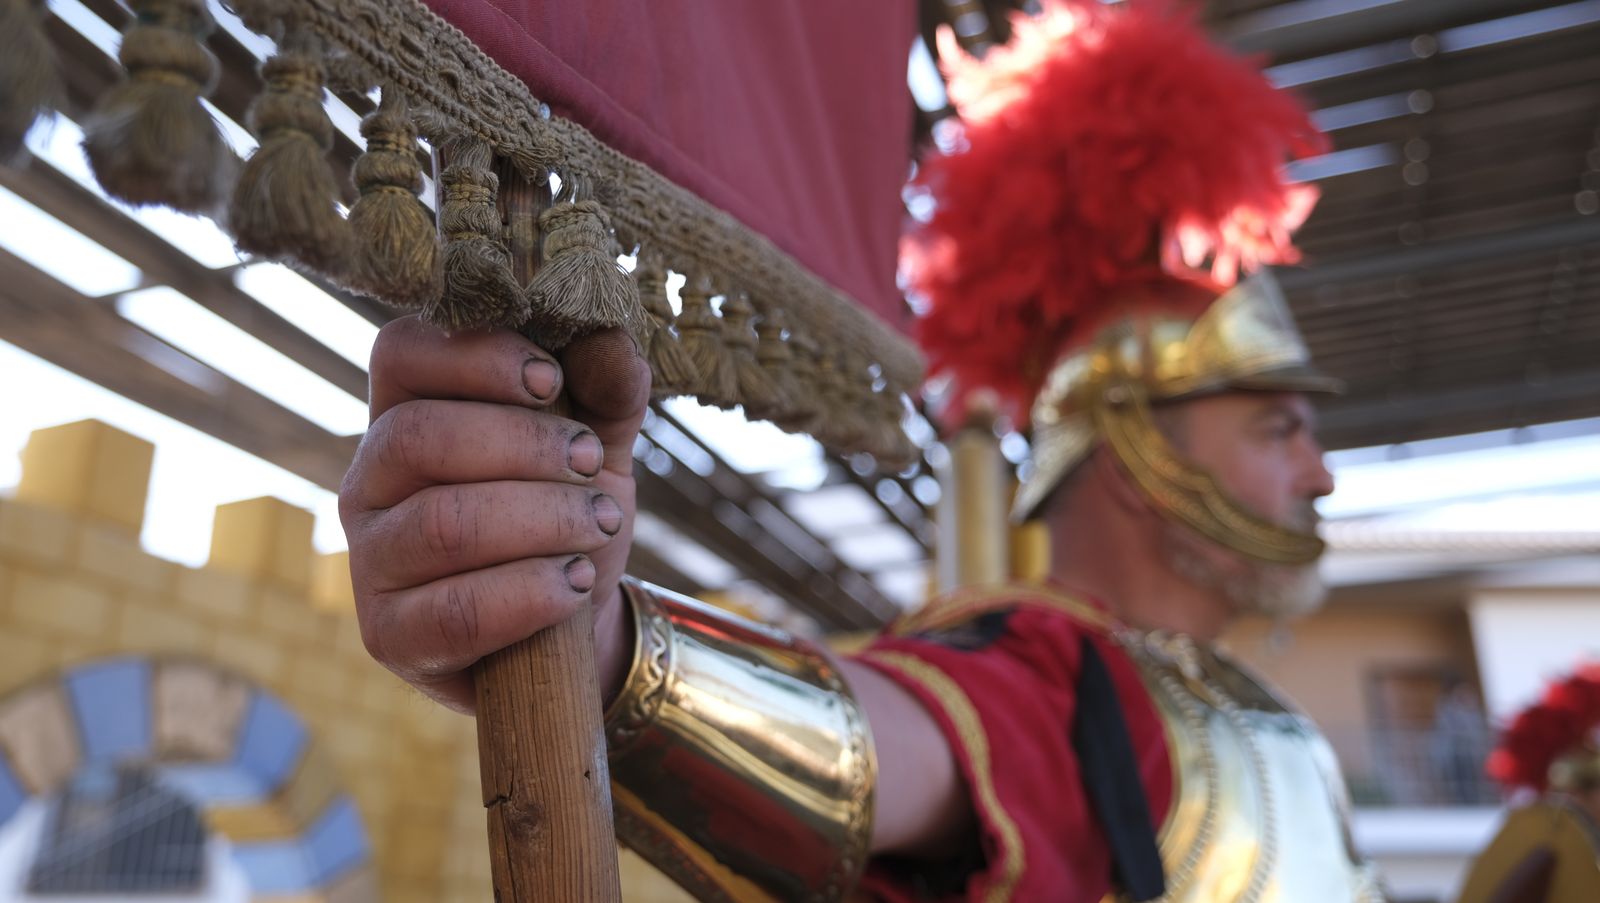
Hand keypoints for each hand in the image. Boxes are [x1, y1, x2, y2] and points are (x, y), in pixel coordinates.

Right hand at [340, 316, 650, 712]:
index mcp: (405, 413)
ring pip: (442, 523)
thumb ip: (607, 392)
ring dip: (540, 518)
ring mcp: (370, 561)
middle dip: (524, 444)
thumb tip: (610, 339)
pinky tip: (576, 581)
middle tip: (590, 462)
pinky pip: (455, 611)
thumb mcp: (598, 448)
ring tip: (601, 524)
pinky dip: (530, 592)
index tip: (549, 379)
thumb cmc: (566, 518)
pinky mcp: (389, 635)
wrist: (570, 630)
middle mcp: (370, 481)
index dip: (475, 357)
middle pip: (420, 437)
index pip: (401, 353)